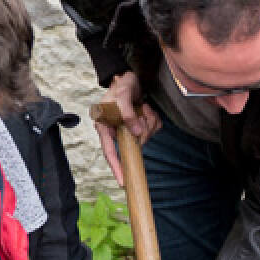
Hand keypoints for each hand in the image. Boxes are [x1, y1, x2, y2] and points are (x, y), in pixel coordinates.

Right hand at [95, 71, 160, 187]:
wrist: (129, 76)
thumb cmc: (120, 86)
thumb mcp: (121, 96)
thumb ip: (126, 114)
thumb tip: (135, 134)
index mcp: (105, 128)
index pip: (110, 153)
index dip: (117, 168)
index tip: (123, 182)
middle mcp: (117, 131)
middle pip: (135, 143)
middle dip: (143, 129)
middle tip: (142, 111)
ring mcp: (130, 129)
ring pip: (146, 135)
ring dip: (149, 120)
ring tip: (142, 106)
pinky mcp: (141, 125)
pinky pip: (153, 129)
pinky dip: (153, 118)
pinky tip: (146, 107)